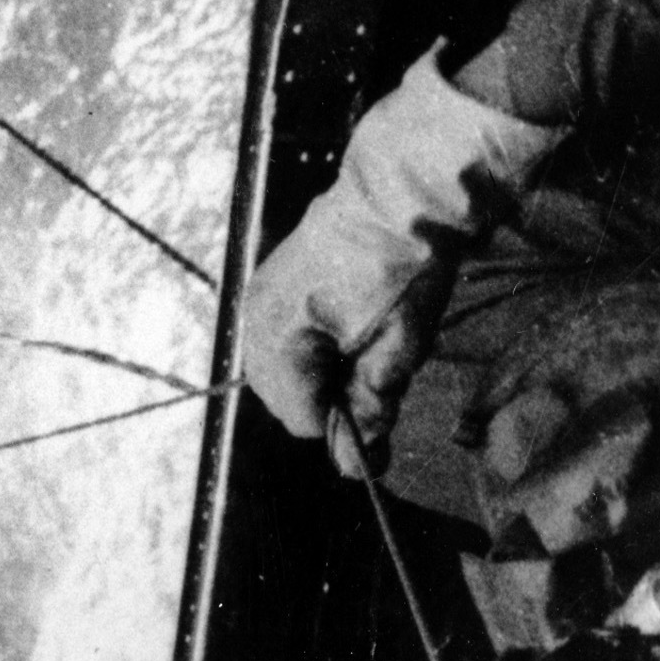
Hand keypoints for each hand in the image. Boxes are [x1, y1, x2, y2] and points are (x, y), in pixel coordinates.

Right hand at [244, 213, 453, 475]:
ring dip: (322, 370)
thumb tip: (352, 467)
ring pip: (284, 368)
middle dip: (330, 396)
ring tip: (366, 341)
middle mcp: (255, 322)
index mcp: (278, 340)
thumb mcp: (398, 350)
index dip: (346, 421)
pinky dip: (313, 343)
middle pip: (285, 397)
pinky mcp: (272, 282)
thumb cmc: (403, 270)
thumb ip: (369, 408)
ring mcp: (259, 299)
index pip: (302, 419)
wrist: (404, 193)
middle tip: (379, 372)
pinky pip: (284, 336)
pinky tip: (347, 322)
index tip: (385, 405)